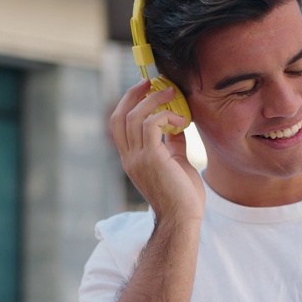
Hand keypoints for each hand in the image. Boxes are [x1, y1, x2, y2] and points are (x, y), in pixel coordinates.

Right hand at [109, 79, 204, 222]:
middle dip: (133, 94)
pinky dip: (166, 116)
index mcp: (132, 158)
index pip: (119, 124)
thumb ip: (173, 143)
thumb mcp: (177, 162)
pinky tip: (182, 121)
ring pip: (134, 116)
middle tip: (152, 81)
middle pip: (120, 115)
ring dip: (153, 100)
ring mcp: (137, 159)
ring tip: (171, 92)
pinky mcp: (151, 159)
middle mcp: (129, 157)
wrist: (183, 219)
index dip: (129, 102)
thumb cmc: (183, 196)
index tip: (146, 89)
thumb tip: (177, 123)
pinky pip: (151, 125)